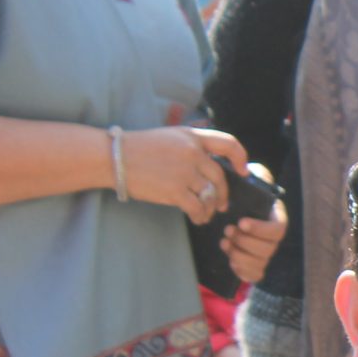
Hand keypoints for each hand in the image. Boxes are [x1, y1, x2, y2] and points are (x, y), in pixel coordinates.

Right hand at [120, 125, 248, 224]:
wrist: (113, 157)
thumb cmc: (138, 148)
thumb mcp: (169, 137)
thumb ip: (190, 146)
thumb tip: (208, 163)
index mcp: (192, 136)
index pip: (228, 143)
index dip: (241, 157)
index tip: (243, 171)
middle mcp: (192, 152)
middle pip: (220, 177)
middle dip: (223, 194)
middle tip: (221, 204)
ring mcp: (184, 171)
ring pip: (210, 195)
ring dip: (211, 208)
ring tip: (206, 214)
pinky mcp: (175, 190)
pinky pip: (198, 207)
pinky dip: (201, 216)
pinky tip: (198, 219)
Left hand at [221, 163, 286, 285]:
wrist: (231, 205)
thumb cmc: (243, 191)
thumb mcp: (251, 177)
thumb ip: (255, 173)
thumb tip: (248, 172)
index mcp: (276, 218)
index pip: (278, 229)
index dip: (260, 229)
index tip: (241, 222)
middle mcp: (273, 238)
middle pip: (268, 249)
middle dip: (245, 242)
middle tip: (227, 231)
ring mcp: (264, 252)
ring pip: (260, 263)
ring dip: (240, 256)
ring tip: (224, 242)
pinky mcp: (253, 263)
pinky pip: (254, 275)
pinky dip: (242, 271)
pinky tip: (230, 260)